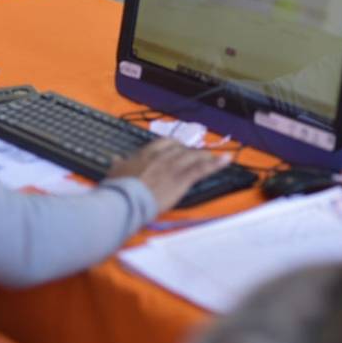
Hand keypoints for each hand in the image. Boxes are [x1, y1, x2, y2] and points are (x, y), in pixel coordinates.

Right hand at [108, 139, 230, 212]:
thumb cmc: (119, 188)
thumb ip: (118, 164)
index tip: (178, 148)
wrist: (126, 199)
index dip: (174, 146)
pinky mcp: (182, 179)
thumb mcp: (115, 172)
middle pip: (181, 149)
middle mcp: (162, 157)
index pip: (165, 143)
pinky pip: (201, 169)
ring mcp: (173, 167)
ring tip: (215, 156)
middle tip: (197, 155)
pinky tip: (226, 161)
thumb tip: (116, 159)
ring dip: (205, 156)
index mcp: (146, 154)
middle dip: (190, 152)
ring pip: (193, 157)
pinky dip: (216, 164)